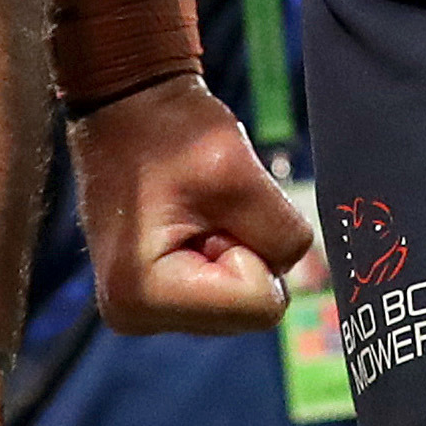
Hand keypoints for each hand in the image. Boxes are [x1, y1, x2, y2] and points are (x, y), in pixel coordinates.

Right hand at [68, 80, 312, 335]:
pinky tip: (191, 220)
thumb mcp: (237, 173)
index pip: (260, 306)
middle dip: (247, 254)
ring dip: (235, 252)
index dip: (256, 249)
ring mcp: (142, 312)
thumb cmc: (169, 130)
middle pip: (249, 312)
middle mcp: (136, 318)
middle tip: (207, 206)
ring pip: (241, 304)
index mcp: (145, 296)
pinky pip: (223, 294)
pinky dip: (222, 255)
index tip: (216, 207)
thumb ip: (282, 233)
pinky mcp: (154, 299)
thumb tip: (302, 270)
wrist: (124, 107)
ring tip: (195, 209)